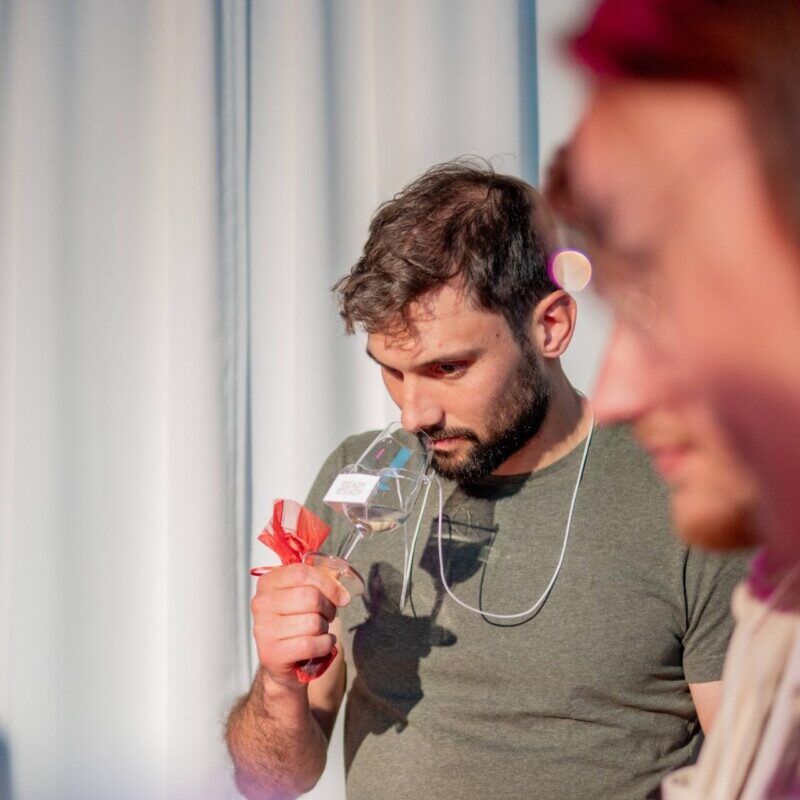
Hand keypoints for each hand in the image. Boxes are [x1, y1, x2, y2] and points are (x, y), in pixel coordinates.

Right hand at [252, 563, 350, 688]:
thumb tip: (339, 573)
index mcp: (268, 582)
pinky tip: (321, 644)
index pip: (301, 573)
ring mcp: (264, 628)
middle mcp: (261, 603)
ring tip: (318, 631)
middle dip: (328, 608)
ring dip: (325, 628)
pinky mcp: (272, 653)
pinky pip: (311, 644)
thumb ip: (320, 579)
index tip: (342, 596)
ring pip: (313, 622)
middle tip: (327, 616)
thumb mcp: (304, 594)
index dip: (328, 584)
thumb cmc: (295, 621)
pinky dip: (324, 645)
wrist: (281, 660)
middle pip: (310, 597)